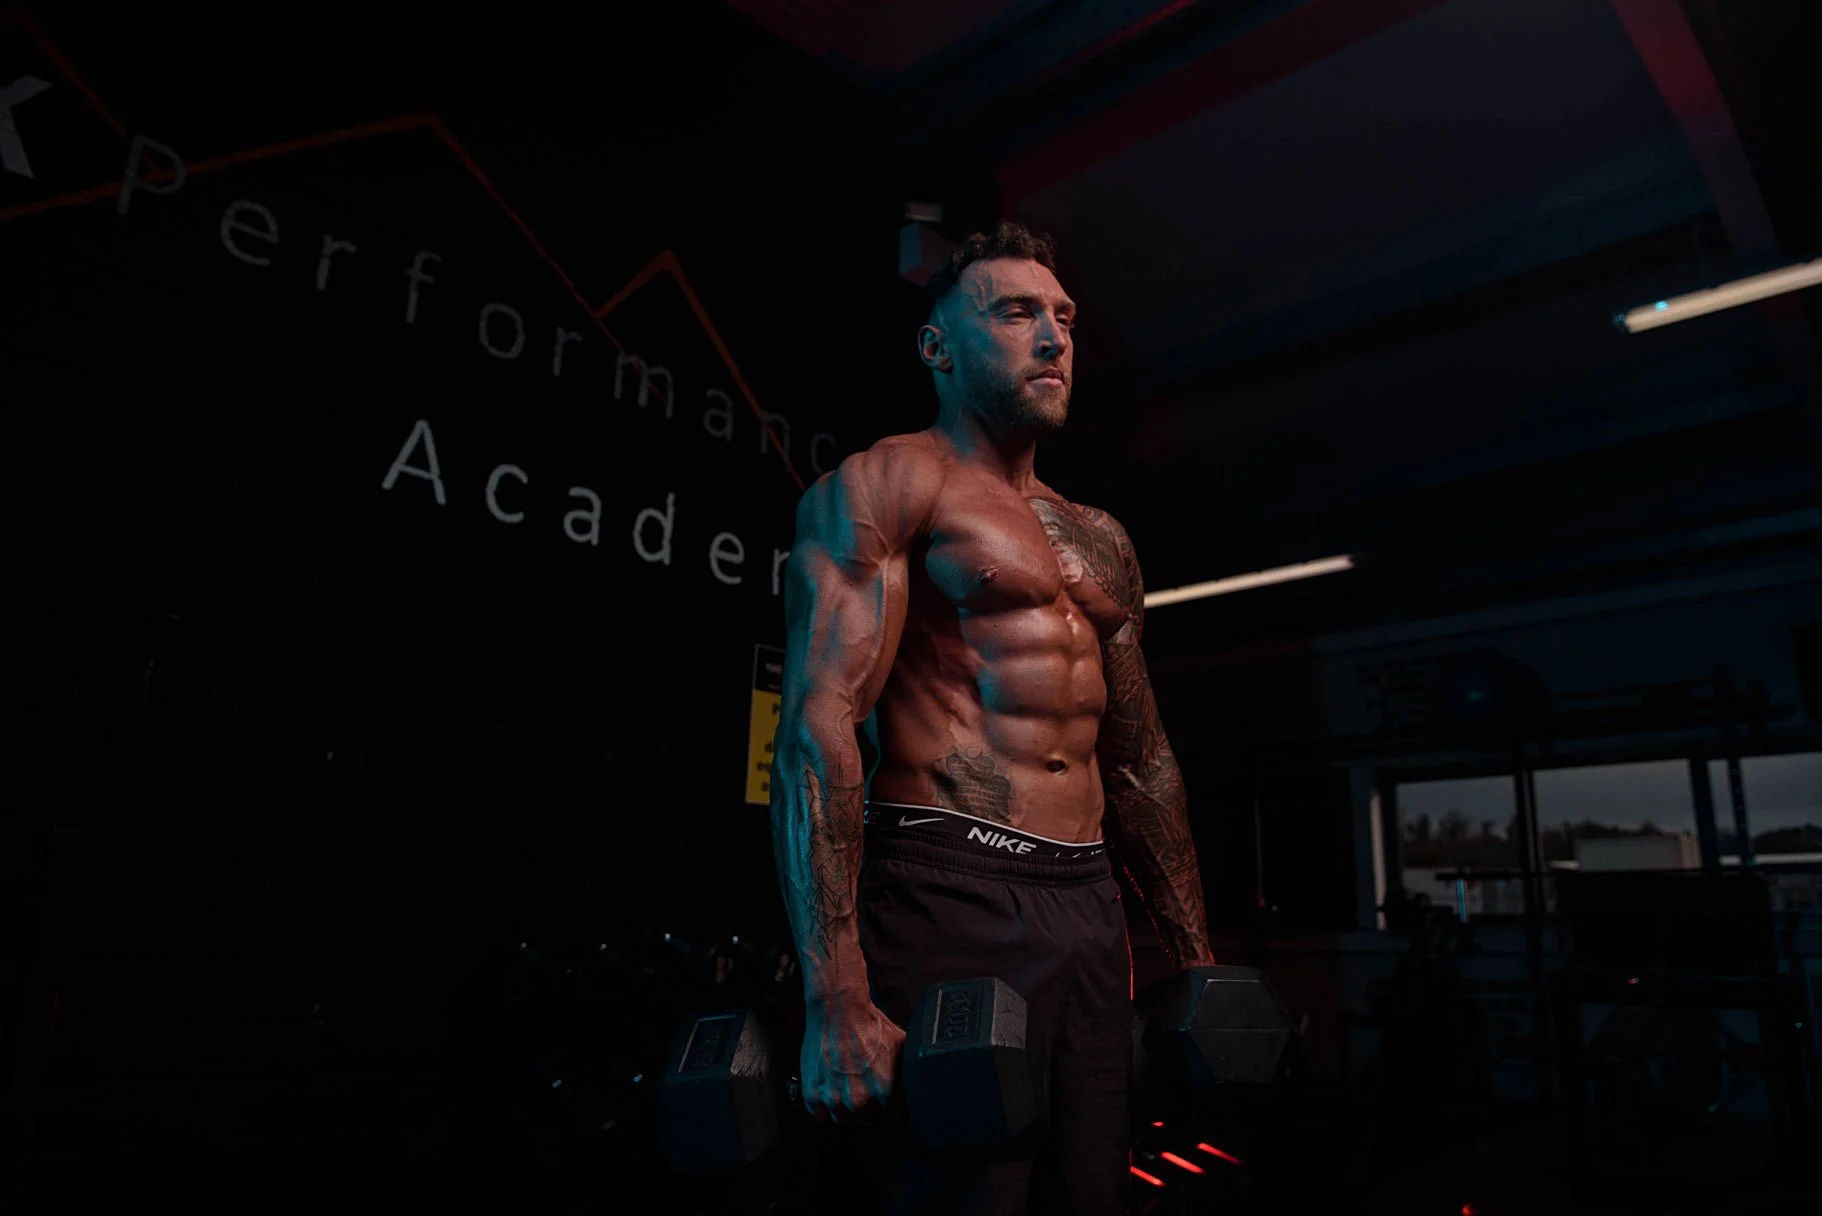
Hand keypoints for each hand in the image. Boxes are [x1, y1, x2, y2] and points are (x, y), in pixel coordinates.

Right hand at [799, 997, 904, 1126]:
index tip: (878, 1099)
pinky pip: (817, 1114)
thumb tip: (918, 1073)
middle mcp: (858, 1099)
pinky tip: (827, 1096)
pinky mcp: (812, 1092)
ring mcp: (833, 1098)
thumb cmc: (867, 1024)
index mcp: (883, 1091)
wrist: (839, 1009)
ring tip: (844, 1094)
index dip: (882, 1107)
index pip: (886, 1115)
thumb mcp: (899, 1043)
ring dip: (843, 1111)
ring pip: (841, 1119)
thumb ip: (907, 1066)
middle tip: (861, 1094)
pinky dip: (821, 1109)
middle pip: (863, 1120)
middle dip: (864, 1110)